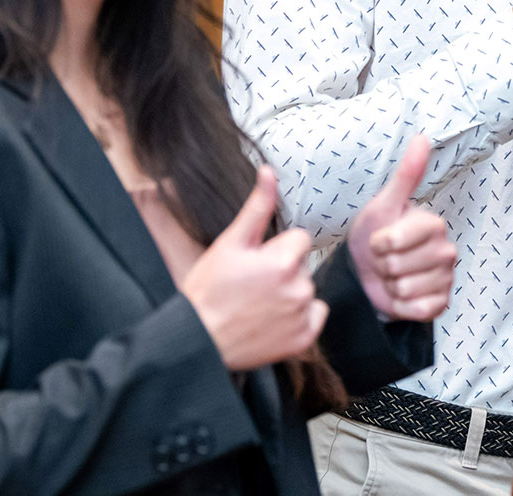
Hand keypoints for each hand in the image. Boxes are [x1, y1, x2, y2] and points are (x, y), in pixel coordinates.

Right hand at [182, 166, 326, 370]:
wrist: (198, 340)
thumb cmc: (209, 290)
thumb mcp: (230, 244)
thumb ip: (257, 207)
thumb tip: (269, 171)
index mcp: (285, 261)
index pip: (299, 240)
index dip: (276, 249)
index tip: (255, 264)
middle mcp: (300, 288)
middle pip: (302, 266)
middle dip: (283, 272)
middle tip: (252, 287)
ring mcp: (302, 315)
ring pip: (307, 290)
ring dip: (290, 295)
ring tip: (258, 306)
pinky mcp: (304, 338)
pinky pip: (314, 316)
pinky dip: (299, 319)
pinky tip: (272, 322)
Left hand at [349, 134, 456, 321]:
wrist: (370, 272)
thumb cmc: (376, 234)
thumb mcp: (384, 205)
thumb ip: (406, 174)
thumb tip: (421, 137)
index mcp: (434, 225)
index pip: (395, 241)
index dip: (379, 243)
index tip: (380, 239)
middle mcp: (447, 250)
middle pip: (399, 267)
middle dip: (383, 266)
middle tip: (386, 260)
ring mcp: (446, 279)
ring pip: (406, 289)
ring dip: (391, 287)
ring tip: (393, 276)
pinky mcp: (441, 303)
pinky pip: (417, 310)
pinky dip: (402, 306)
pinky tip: (402, 295)